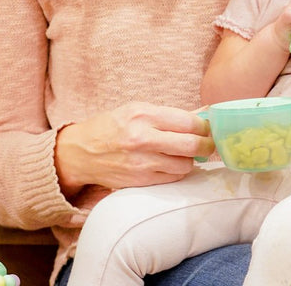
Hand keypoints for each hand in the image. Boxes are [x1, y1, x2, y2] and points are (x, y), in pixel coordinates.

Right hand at [54, 101, 213, 196]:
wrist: (81, 152)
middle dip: (206, 145)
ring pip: (185, 164)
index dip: (204, 125)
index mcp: (143, 115)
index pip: (188, 121)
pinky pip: (172, 177)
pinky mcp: (141, 180)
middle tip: (209, 143)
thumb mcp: (136, 110)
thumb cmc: (111, 126)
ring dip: (191, 159)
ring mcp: (142, 162)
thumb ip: (167, 115)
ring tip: (185, 153)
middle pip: (191, 145)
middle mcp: (143, 138)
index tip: (209, 127)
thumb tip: (201, 115)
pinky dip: (178, 171)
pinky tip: (172, 163)